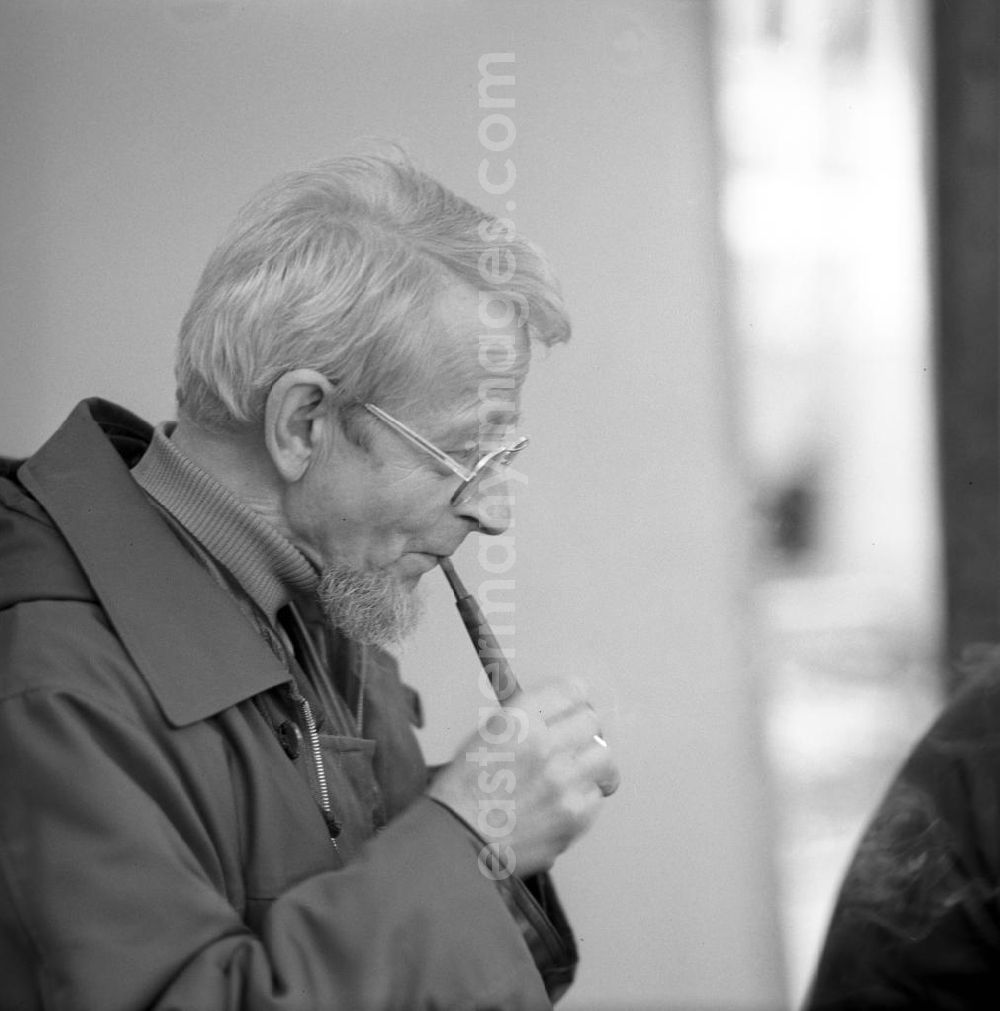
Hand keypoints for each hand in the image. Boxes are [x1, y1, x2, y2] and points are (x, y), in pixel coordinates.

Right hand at [427, 680, 619, 878]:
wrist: (458, 842)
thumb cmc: (464, 792)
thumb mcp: (485, 736)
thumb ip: (525, 719)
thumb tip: (556, 711)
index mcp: (520, 719)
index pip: (572, 690)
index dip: (574, 699)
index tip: (574, 708)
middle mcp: (545, 744)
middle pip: (591, 721)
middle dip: (582, 731)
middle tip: (572, 744)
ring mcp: (563, 781)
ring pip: (603, 757)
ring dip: (591, 765)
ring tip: (572, 776)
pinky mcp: (575, 814)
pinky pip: (596, 797)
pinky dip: (584, 800)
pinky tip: (560, 805)